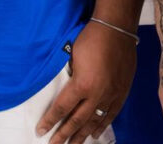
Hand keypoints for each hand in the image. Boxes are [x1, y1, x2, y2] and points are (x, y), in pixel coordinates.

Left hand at [36, 22, 137, 143]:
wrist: (117, 28)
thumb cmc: (91, 38)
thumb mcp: (71, 56)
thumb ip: (68, 76)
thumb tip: (62, 89)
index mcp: (81, 85)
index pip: (61, 109)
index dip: (50, 121)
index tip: (40, 131)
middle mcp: (97, 94)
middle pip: (77, 121)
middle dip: (63, 135)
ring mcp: (112, 95)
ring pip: (94, 121)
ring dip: (82, 135)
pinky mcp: (122, 91)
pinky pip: (111, 114)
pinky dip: (102, 125)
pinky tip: (95, 133)